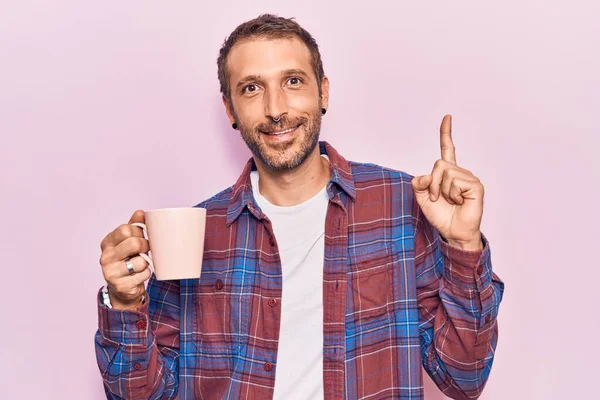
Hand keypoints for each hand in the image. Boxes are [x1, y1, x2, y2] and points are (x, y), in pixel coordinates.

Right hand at [99, 210, 151, 309]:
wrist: (123, 289)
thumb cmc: (128, 260)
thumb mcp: (128, 241)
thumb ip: (134, 226)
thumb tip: (140, 212)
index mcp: (107, 243)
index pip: (126, 229)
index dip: (138, 232)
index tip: (139, 237)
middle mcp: (106, 257)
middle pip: (135, 243)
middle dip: (145, 246)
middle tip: (145, 250)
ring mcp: (111, 273)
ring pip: (141, 261)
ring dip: (146, 263)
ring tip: (140, 265)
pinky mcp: (121, 286)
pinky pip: (144, 274)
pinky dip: (146, 274)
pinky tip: (139, 275)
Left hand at [411, 115, 483, 250]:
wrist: (452, 232)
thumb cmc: (441, 215)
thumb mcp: (421, 198)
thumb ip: (418, 183)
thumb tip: (427, 175)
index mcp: (448, 172)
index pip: (448, 148)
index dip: (446, 133)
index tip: (447, 117)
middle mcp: (460, 172)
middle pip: (439, 164)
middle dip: (432, 183)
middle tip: (436, 198)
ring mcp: (469, 178)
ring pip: (446, 173)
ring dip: (442, 191)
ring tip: (450, 201)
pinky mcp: (476, 186)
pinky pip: (456, 182)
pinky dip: (452, 194)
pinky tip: (460, 202)